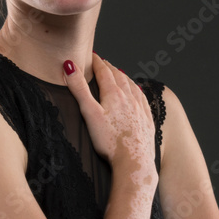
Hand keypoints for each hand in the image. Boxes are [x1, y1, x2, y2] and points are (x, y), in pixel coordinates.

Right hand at [63, 54, 156, 175]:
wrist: (133, 161)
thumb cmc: (110, 141)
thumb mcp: (90, 113)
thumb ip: (79, 89)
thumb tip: (70, 66)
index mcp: (114, 94)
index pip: (104, 72)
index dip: (97, 62)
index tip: (92, 56)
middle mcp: (130, 98)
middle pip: (119, 76)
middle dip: (110, 68)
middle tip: (103, 62)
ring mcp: (140, 108)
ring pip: (132, 86)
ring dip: (124, 77)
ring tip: (119, 72)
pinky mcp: (147, 120)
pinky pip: (142, 98)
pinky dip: (137, 90)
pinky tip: (137, 92)